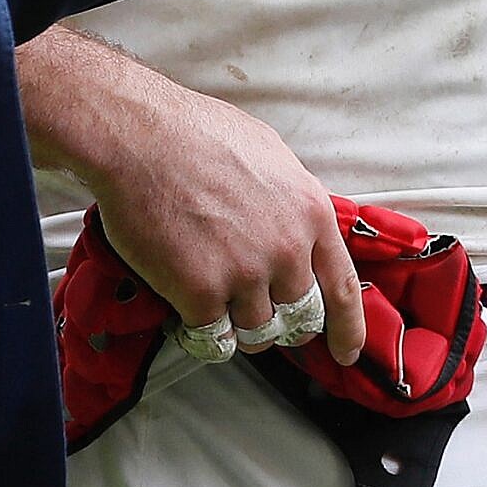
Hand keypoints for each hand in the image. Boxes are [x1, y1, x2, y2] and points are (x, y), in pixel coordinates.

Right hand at [90, 76, 366, 365]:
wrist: (139, 136)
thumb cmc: (196, 134)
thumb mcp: (270, 156)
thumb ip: (292, 202)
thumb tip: (298, 227)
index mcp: (310, 214)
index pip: (344, 290)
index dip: (347, 330)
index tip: (344, 352)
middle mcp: (286, 250)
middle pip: (297, 318)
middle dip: (279, 320)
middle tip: (253, 310)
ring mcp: (245, 275)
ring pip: (255, 333)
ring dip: (235, 323)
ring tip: (209, 293)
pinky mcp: (201, 293)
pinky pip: (213, 337)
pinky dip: (200, 329)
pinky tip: (187, 306)